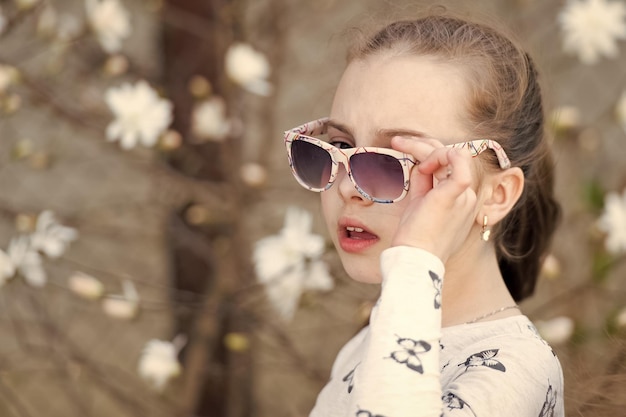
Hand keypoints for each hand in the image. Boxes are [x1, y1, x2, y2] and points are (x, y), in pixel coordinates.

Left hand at [389, 136, 478, 262]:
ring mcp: (464, 195)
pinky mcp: (455, 194)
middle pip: (449, 155)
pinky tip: (422, 161)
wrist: (416, 258)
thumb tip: (420, 163)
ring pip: (449, 154)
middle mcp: (467, 196)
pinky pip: (459, 161)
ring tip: (400, 146)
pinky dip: (440, 153)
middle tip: (397, 142)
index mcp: (461, 199)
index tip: (404, 151)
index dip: (429, 154)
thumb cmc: (414, 237)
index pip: (449, 165)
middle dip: (422, 144)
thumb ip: (423, 182)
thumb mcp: (419, 203)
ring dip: (423, 146)